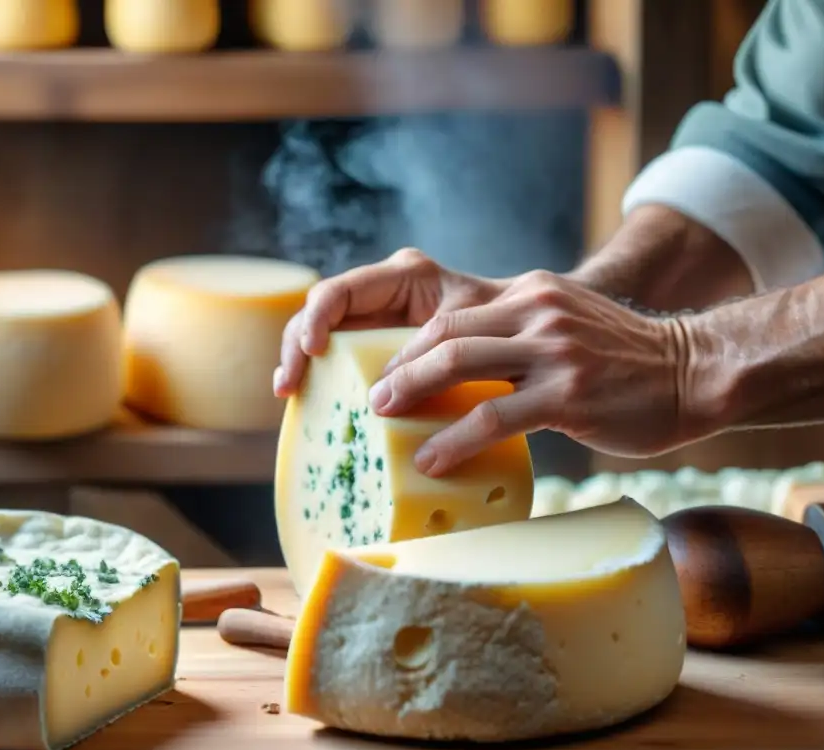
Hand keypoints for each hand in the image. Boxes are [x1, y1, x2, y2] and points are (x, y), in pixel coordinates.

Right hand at [273, 248, 503, 396]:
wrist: (535, 337)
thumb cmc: (510, 325)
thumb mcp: (476, 332)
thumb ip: (444, 345)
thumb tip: (406, 389)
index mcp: (407, 277)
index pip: (343, 289)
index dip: (317, 317)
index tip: (313, 351)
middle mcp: (386, 294)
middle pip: (321, 311)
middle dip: (297, 344)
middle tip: (289, 385)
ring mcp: (379, 321)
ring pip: (323, 335)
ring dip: (302, 364)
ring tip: (290, 393)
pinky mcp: (379, 349)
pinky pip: (341, 357)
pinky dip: (324, 378)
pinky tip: (306, 399)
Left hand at [369, 270, 693, 476]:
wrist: (694, 371)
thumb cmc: (627, 361)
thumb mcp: (569, 325)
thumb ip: (522, 335)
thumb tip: (470, 371)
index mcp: (533, 293)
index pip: (453, 314)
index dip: (410, 346)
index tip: (387, 373)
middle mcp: (538, 312)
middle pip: (445, 334)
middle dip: (400, 367)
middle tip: (374, 398)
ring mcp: (554, 352)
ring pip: (460, 365)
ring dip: (412, 393)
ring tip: (385, 420)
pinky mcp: (568, 395)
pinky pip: (493, 416)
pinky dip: (453, 439)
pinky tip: (432, 459)